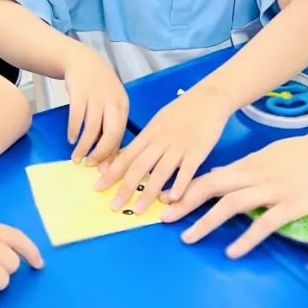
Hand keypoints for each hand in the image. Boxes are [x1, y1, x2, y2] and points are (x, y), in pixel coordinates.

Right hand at [63, 46, 128, 165]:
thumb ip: (109, 127)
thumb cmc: (98, 87)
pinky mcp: (79, 93)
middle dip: (100, 153)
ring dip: (84, 146)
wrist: (82, 60)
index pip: (121, 135)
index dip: (112, 154)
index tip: (104, 168)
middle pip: (111, 133)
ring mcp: (96, 96)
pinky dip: (74, 131)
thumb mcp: (110, 104)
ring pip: (92, 128)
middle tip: (90, 165)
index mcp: (123, 105)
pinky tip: (71, 139)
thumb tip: (107, 159)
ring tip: (77, 157)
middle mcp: (112, 101)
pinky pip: (77, 117)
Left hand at [95, 87, 230, 213]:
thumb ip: (145, 140)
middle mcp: (161, 141)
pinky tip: (173, 198)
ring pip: (161, 171)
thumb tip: (127, 156)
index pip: (127, 156)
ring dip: (148, 192)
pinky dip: (180, 184)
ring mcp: (179, 146)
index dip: (112, 172)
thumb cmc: (183, 110)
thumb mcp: (158, 121)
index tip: (98, 187)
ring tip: (139, 210)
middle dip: (125, 188)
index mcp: (149, 134)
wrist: (209, 97)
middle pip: (140, 166)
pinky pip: (188, 170)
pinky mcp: (198, 150)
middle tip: (114, 206)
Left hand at [161, 130, 307, 257]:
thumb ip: (246, 168)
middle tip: (164, 219)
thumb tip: (221, 178)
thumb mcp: (270, 155)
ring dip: (207, 222)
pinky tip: (232, 252)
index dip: (187, 188)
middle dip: (186, 204)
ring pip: (232, 205)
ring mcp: (273, 189)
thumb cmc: (306, 152)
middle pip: (213, 188)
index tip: (167, 200)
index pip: (211, 176)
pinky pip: (264, 223)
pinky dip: (246, 238)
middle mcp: (256, 175)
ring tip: (188, 238)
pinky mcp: (292, 204)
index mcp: (250, 163)